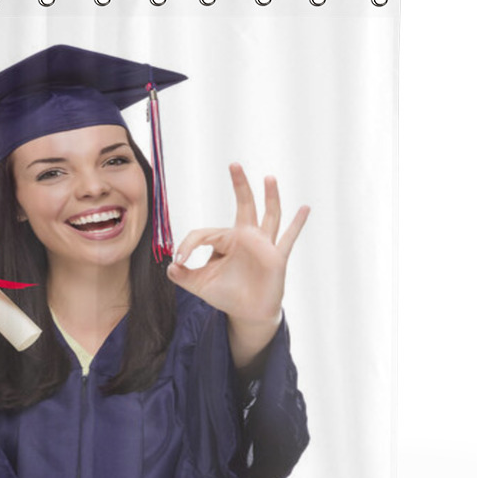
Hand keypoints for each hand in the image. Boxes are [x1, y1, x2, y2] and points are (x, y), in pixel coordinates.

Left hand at [166, 164, 308, 323]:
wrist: (247, 313)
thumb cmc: (226, 295)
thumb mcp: (200, 285)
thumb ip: (182, 276)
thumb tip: (170, 265)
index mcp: (226, 241)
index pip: (206, 233)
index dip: (189, 245)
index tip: (180, 260)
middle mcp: (246, 237)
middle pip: (244, 205)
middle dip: (239, 185)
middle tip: (233, 164)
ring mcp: (263, 245)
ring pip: (269, 215)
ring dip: (269, 197)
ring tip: (268, 178)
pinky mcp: (276, 258)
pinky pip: (288, 238)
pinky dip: (297, 224)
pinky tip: (305, 208)